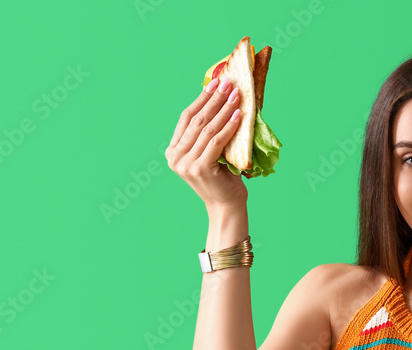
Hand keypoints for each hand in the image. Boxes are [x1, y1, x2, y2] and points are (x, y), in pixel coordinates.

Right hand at [165, 76, 247, 210]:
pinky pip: (216, 142)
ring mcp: (185, 164)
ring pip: (207, 129)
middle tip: (228, 83)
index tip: (215, 82)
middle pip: (196, 120)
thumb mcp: (210, 153)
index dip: (201, 98)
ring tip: (236, 95)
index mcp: (173, 151)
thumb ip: (208, 133)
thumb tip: (221, 99)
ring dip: (223, 109)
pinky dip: (228, 127)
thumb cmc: (223, 178)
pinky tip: (238, 115)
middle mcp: (175, 157)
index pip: (186, 118)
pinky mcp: (200, 169)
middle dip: (214, 99)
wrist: (226, 205)